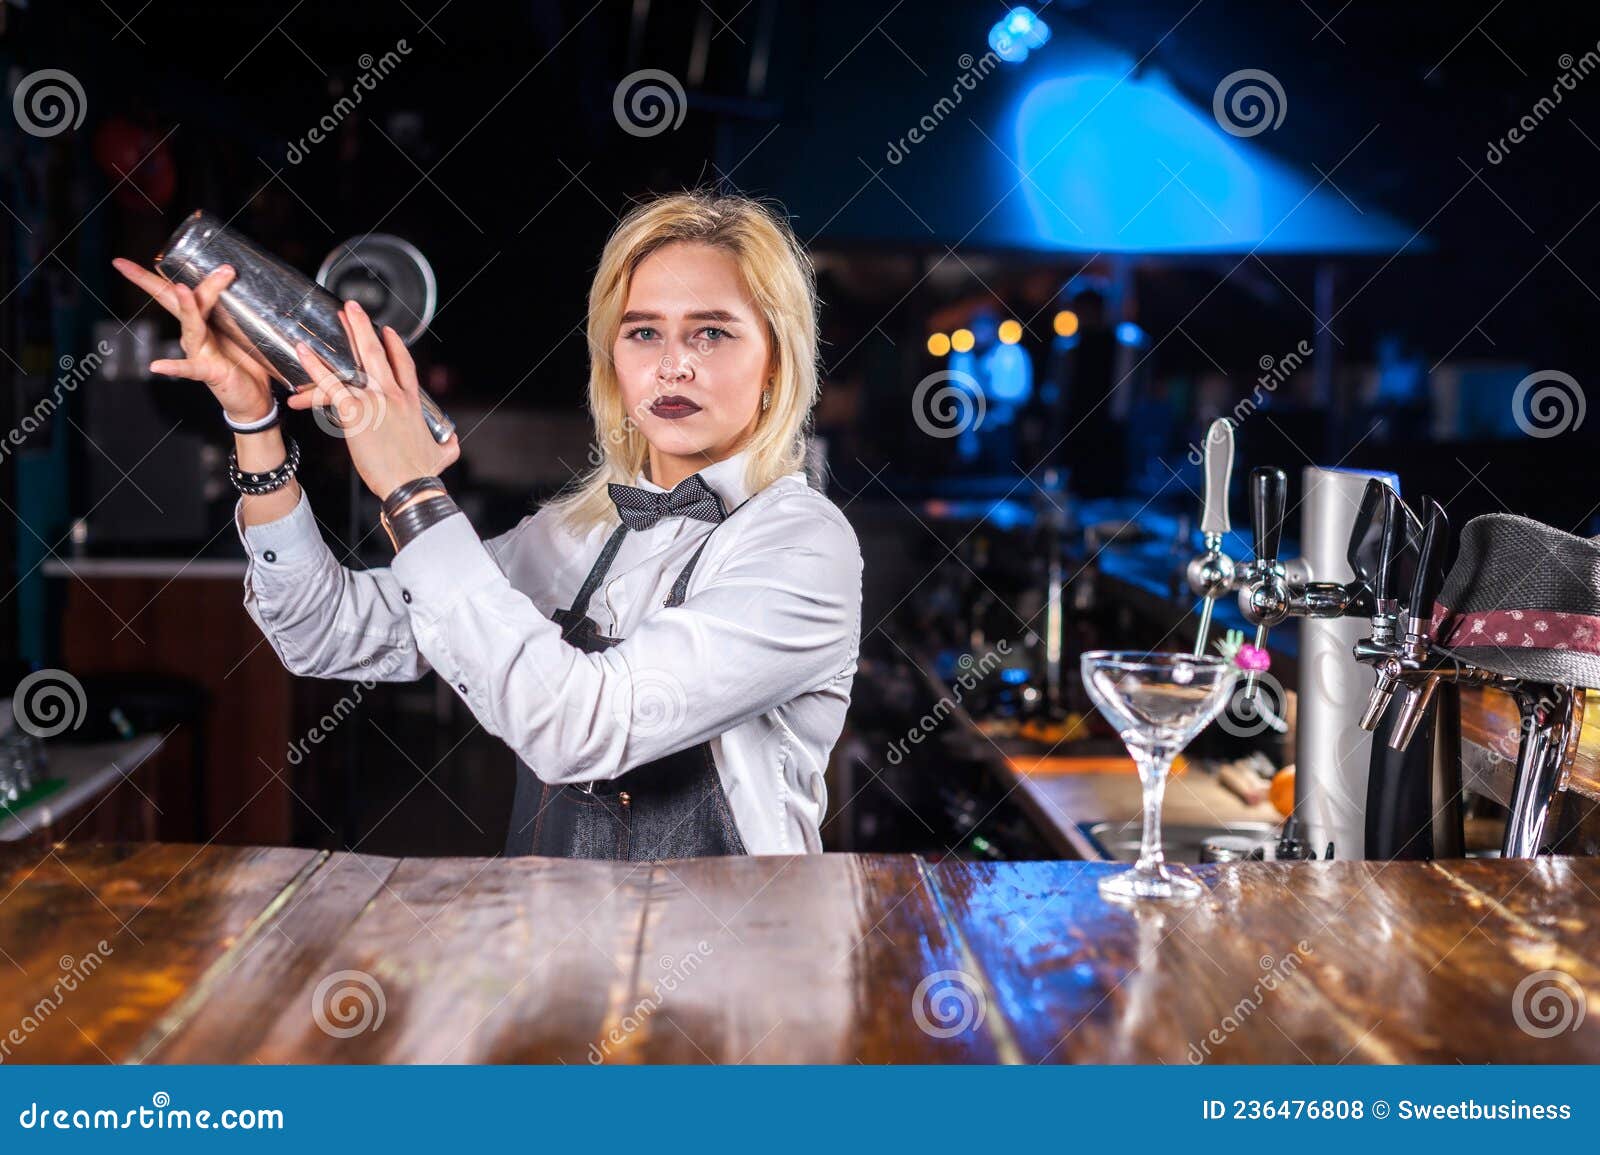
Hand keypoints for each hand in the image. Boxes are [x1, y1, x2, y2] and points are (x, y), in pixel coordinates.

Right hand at [111, 258, 274, 422]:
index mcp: (201, 320)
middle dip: (154, 282)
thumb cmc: (247, 361)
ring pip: (192, 325)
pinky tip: (157, 366)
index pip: (175, 292)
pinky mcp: (209, 371)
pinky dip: (174, 367)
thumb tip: (238, 276)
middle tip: (144, 261)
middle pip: (173, 302)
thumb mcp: (244, 328)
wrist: (255, 398)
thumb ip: (237, 308)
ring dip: (189, 307)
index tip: (121, 262)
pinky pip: (190, 368)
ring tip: (183, 289)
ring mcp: (200, 352)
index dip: (152, 276)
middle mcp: (195, 334)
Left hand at [286, 299, 459, 498]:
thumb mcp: (444, 454)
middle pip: (378, 354)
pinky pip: (332, 385)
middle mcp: (394, 396)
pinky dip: (316, 367)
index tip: (388, 332)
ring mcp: (376, 402)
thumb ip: (448, 444)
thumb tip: (453, 442)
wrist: (411, 486)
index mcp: (412, 404)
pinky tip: (303, 351)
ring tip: (334, 317)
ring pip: (357, 362)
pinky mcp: (356, 413)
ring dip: (346, 336)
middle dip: (365, 328)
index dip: (396, 347)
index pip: (405, 367)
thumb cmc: (423, 474)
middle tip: (352, 308)